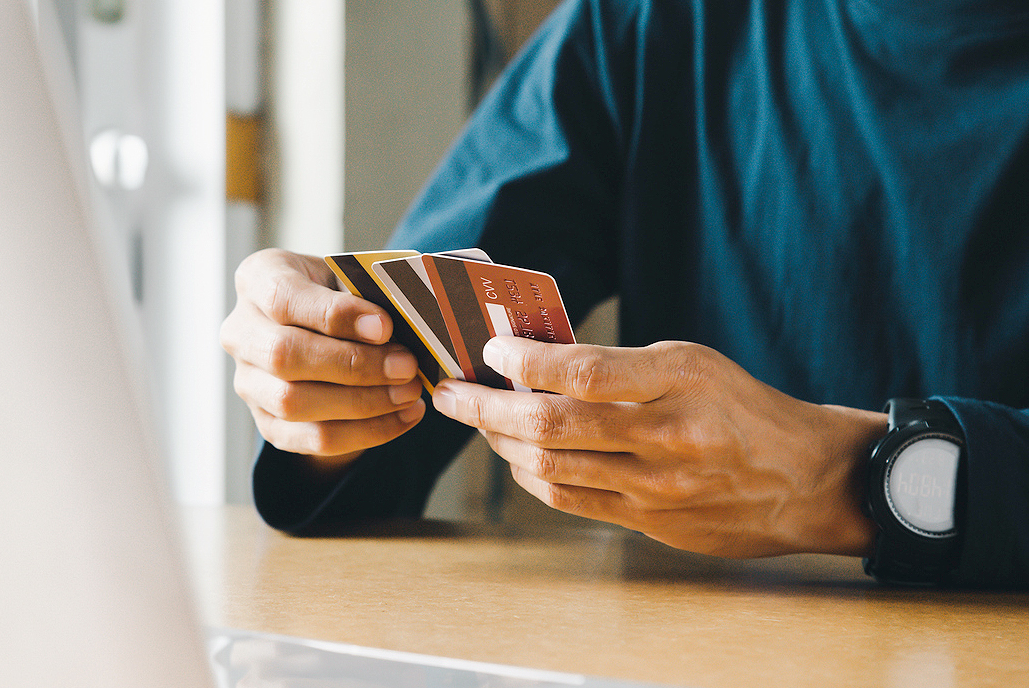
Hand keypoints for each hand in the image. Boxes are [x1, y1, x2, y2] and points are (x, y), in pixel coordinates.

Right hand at [220, 249, 425, 472]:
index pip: (284, 298)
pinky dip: (366, 432)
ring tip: (409, 393)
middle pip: (284, 355)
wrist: (327, 332)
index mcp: (258, 280)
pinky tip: (404, 417)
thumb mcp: (354, 278)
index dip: (335, 315)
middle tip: (406, 366)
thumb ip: (370, 294)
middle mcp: (241, 333)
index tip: (385, 326)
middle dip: (354, 365)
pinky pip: (312, 439)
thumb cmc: (343, 296)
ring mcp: (248, 382)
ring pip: (293, 403)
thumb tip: (404, 324)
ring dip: (362, 402)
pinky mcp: (268, 424)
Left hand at [431, 337, 886, 557]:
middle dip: (484, 406)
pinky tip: (517, 455)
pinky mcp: (649, 521)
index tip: (492, 350)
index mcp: (680, 380)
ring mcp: (656, 486)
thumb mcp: (692, 363)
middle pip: (550, 424)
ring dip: (499, 441)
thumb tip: (538, 364)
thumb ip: (621, 366)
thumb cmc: (742, 408)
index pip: (581, 371)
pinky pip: (570, 500)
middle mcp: (666, 435)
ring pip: (549, 466)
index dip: (524, 361)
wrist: (802, 478)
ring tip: (477, 420)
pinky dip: (531, 475)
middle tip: (449, 391)